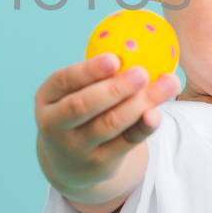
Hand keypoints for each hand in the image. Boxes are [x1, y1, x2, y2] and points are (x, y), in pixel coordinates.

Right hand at [35, 53, 180, 193]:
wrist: (68, 163)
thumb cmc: (78, 114)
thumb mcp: (72, 94)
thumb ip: (97, 77)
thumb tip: (137, 49)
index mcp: (47, 98)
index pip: (64, 80)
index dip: (88, 70)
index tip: (114, 59)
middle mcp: (54, 124)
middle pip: (84, 105)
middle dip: (115, 88)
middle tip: (141, 73)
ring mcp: (75, 147)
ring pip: (108, 124)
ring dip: (138, 105)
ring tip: (164, 86)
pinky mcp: (98, 163)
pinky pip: (125, 143)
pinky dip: (143, 127)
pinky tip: (157, 113)